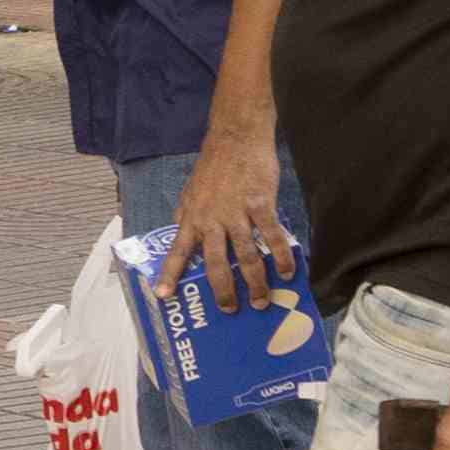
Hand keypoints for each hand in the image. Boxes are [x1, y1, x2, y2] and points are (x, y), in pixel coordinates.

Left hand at [166, 129, 293, 309]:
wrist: (236, 138)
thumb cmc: (214, 166)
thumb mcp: (191, 192)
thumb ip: (187, 216)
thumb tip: (178, 234)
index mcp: (192, 218)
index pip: (178, 251)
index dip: (170, 274)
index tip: (163, 296)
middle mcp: (211, 220)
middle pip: (216, 264)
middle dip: (224, 291)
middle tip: (231, 310)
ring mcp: (236, 213)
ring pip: (246, 256)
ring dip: (255, 283)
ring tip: (262, 301)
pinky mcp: (260, 204)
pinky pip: (272, 237)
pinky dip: (280, 257)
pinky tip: (286, 272)